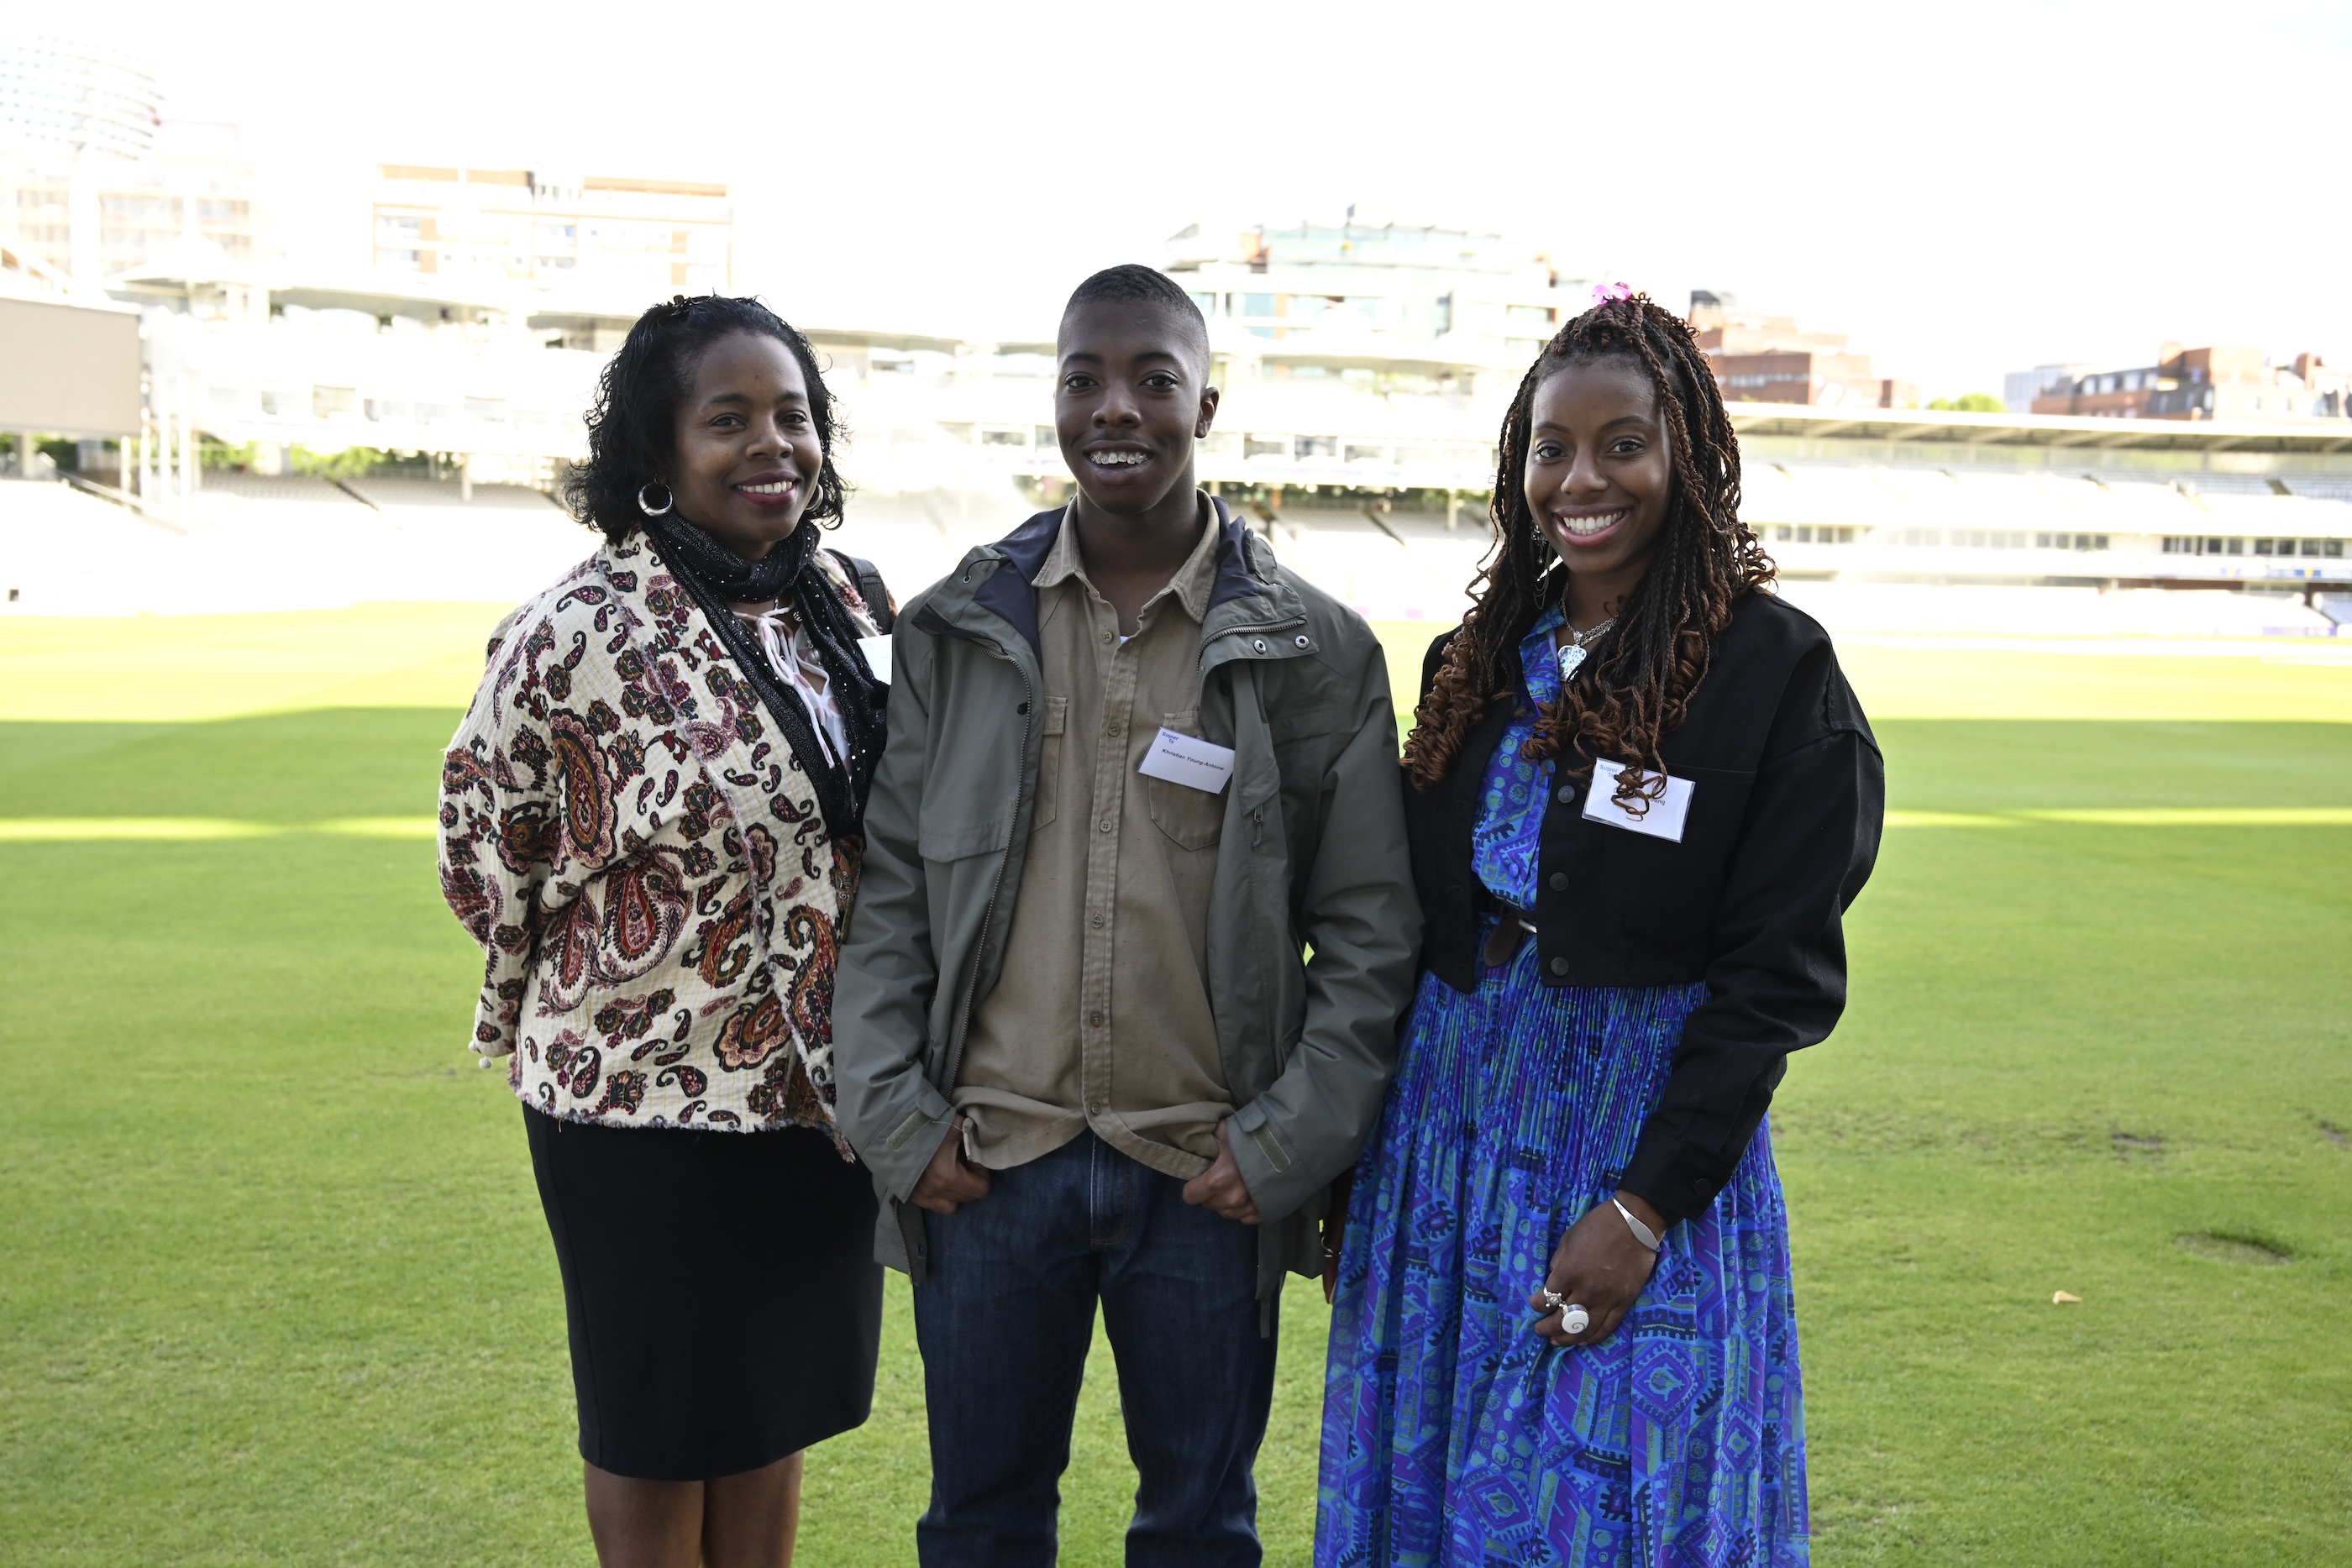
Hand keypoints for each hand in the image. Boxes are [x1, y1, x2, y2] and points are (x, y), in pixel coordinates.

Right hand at [909, 1116, 989, 1214]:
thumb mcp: (955, 1126)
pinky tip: (936, 1177)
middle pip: (967, 1198)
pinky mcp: (911, 1197)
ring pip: (950, 1206)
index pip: (981, 1189)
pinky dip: (940, 1195)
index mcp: (948, 1176)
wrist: (890, 1128)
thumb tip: (981, 1146)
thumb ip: (972, 1137)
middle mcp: (934, 1191)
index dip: (982, 1173)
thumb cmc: (926, 1125)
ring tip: (951, 1174)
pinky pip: (933, 1204)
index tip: (974, 1159)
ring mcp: (921, 1197)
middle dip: (970, 1182)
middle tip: (963, 1163)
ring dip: (955, 1193)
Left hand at [1181, 1120, 1260, 1224]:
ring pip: (1225, 1212)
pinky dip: (1243, 1208)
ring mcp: (1249, 1208)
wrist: (1293, 1147)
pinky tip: (1248, 1193)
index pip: (1190, 1196)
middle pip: (1208, 1204)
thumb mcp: (1228, 1130)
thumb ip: (1210, 1137)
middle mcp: (1232, 1198)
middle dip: (1209, 1193)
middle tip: (1218, 1177)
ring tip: (1234, 1184)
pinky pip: (1244, 1218)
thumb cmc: (1258, 1136)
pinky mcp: (1264, 1213)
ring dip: (1226, 1201)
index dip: (1192, 1186)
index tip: (1198, 1178)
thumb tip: (1197, 1137)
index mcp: (1219, 1179)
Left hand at [1528, 1190, 1665, 1347]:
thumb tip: (1554, 1280)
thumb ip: (1559, 1262)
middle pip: (1562, 1320)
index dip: (1537, 1305)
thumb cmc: (1598, 1226)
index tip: (1535, 1303)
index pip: (1547, 1299)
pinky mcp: (1623, 1304)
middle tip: (1540, 1329)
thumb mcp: (1568, 1239)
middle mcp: (1587, 1290)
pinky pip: (1607, 1328)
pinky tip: (1581, 1341)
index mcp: (1569, 1272)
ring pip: (1584, 1330)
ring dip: (1567, 1338)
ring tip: (1556, 1341)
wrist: (1634, 1225)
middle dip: (1547, 1327)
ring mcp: (1607, 1300)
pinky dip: (1592, 1338)